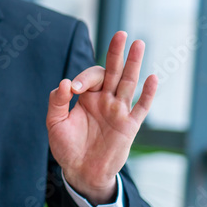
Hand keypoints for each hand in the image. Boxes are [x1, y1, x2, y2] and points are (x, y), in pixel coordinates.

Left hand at [46, 31, 156, 204]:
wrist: (81, 172)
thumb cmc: (66, 146)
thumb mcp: (54, 123)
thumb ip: (57, 102)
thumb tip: (65, 83)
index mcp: (87, 97)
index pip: (90, 77)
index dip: (83, 78)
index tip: (74, 89)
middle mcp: (104, 100)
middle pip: (113, 71)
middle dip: (116, 53)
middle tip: (121, 34)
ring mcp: (118, 111)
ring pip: (128, 83)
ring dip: (133, 64)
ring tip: (138, 44)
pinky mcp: (129, 126)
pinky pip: (140, 108)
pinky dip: (147, 94)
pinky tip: (152, 78)